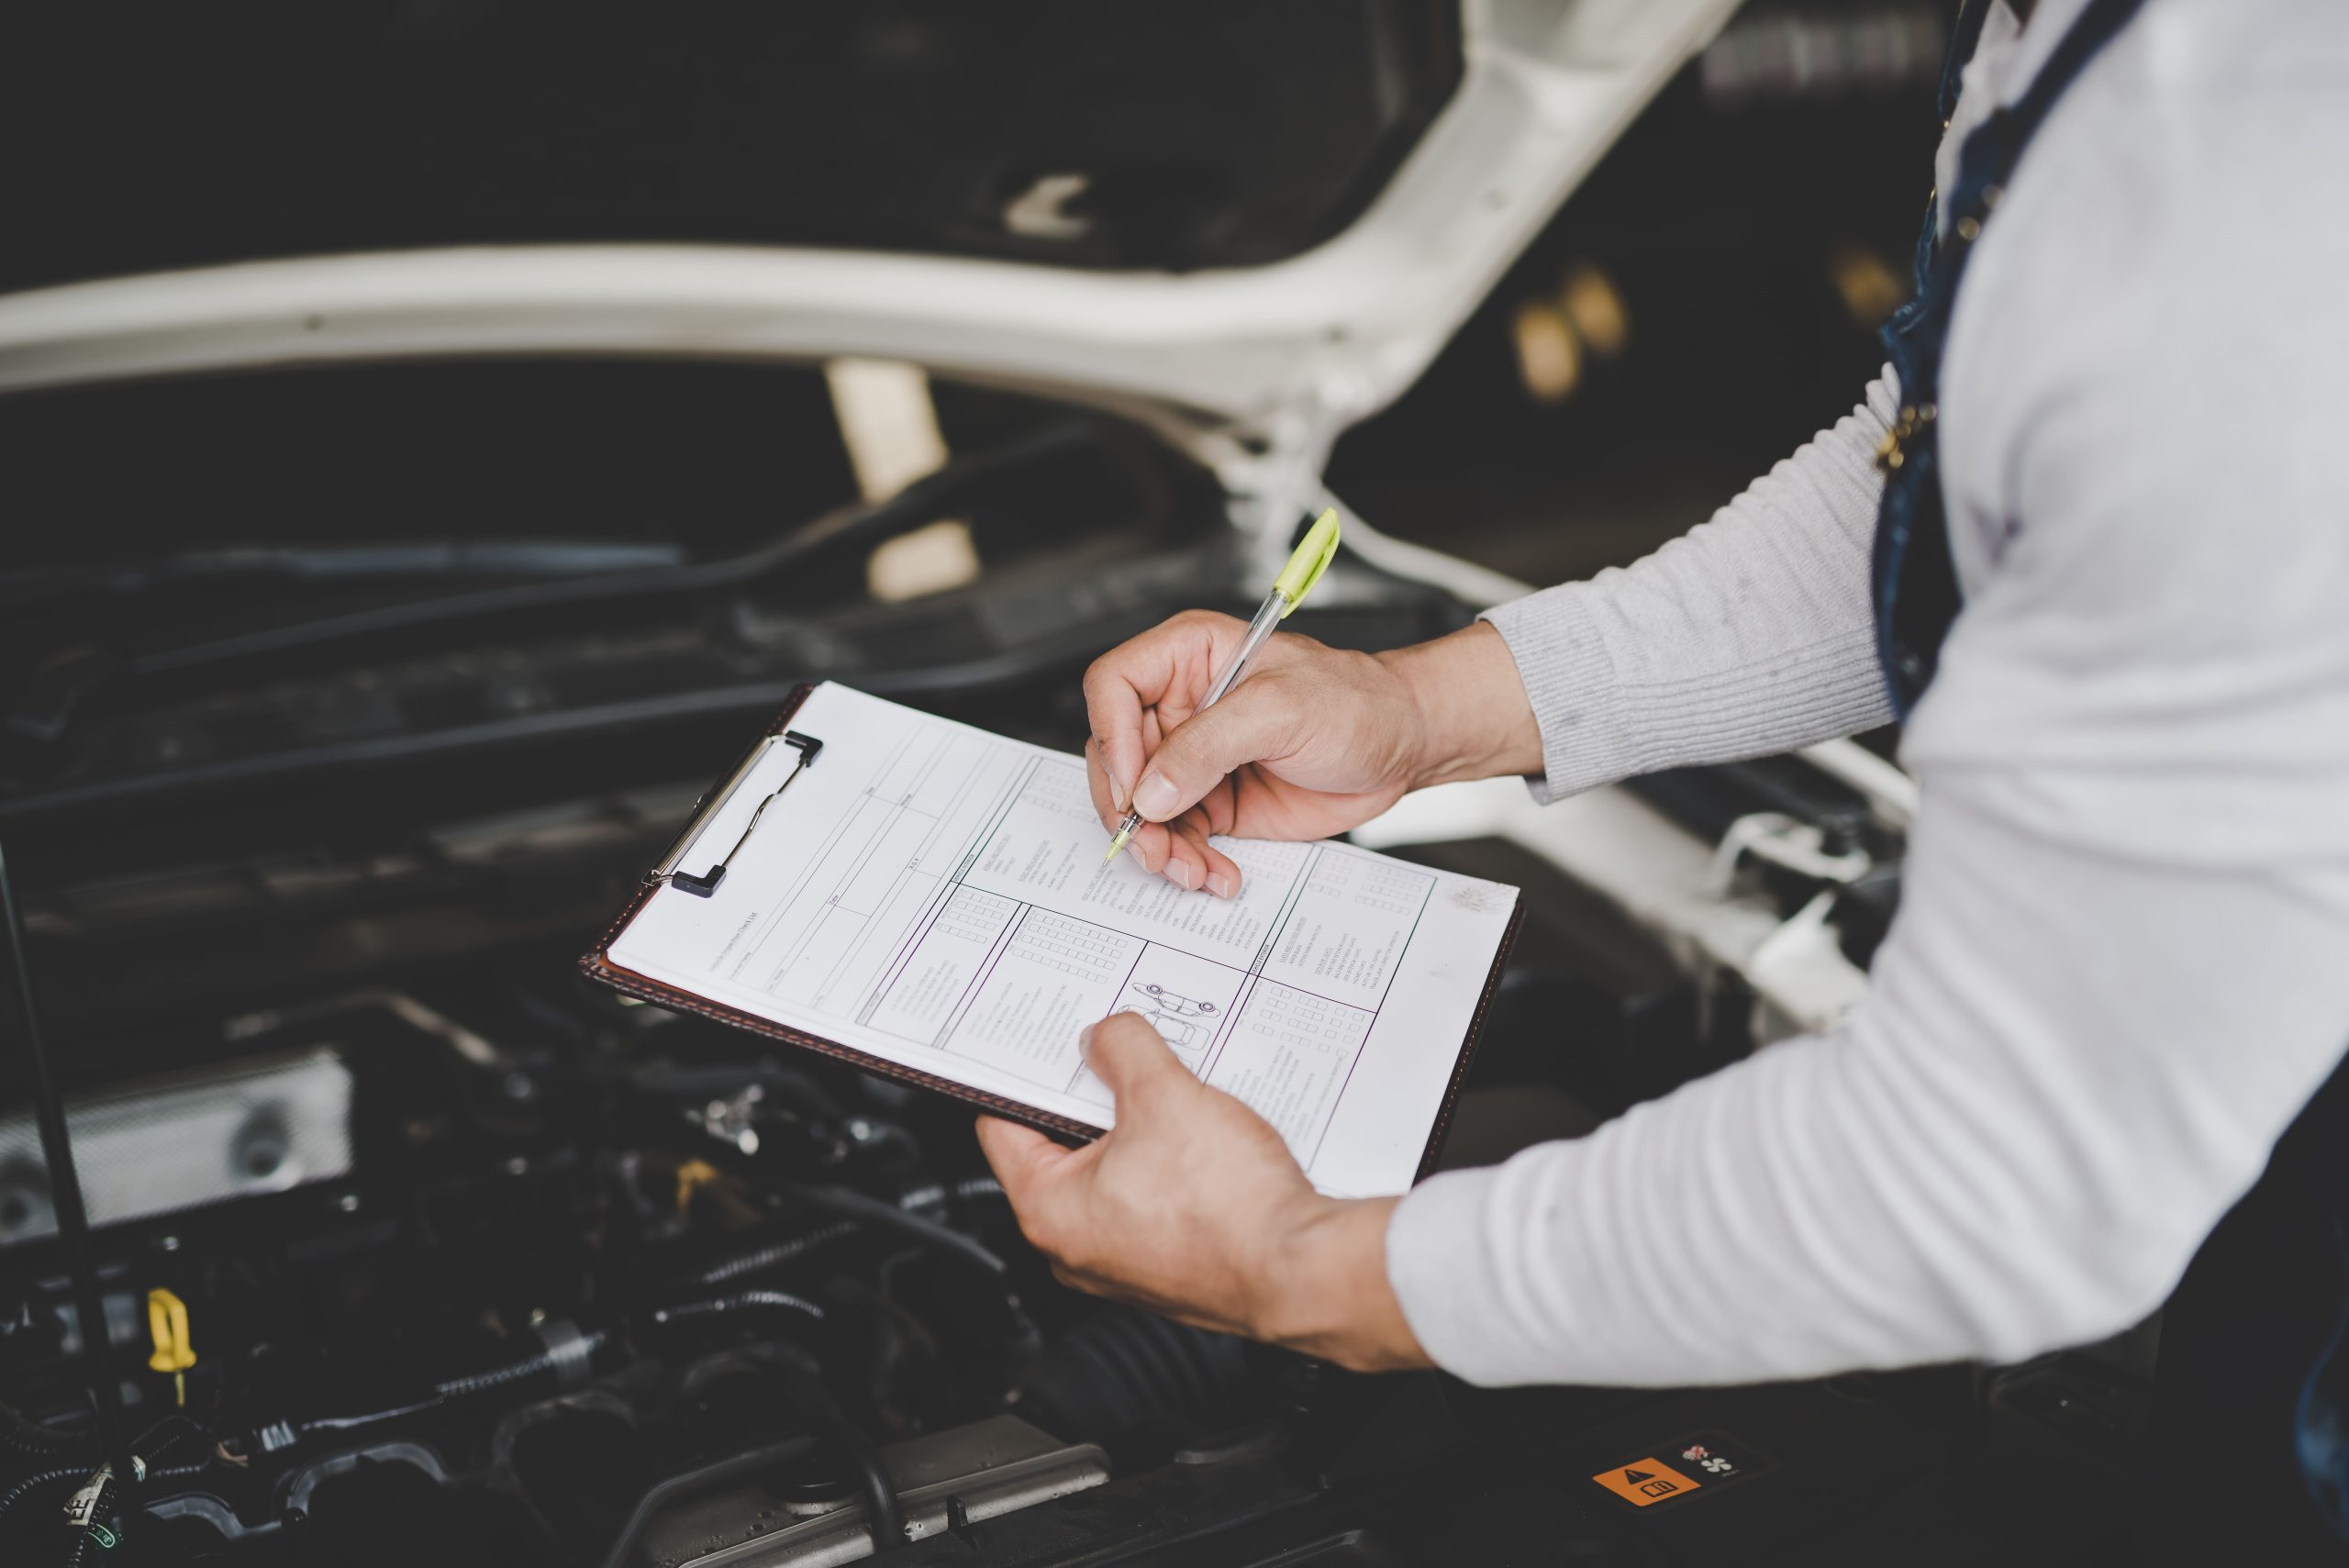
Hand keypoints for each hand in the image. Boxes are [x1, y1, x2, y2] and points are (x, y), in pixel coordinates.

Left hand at [975, 1011, 1428, 1371]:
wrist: (1302, 1270)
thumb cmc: (1229, 1209)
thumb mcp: (1165, 1095)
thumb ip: (1123, 1051)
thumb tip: (1106, 1037)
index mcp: (1050, 1212)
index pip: (1003, 1125)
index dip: (1025, 1074)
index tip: (1049, 1045)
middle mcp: (1076, 1249)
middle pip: (1063, 1147)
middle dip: (1096, 1098)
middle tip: (1123, 1060)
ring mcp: (1124, 1262)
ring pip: (1114, 1171)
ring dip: (1141, 1129)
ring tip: (1174, 1096)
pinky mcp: (1170, 1264)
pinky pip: (1152, 1197)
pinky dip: (1170, 1163)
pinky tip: (1204, 1138)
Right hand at [1084, 615, 1539, 896]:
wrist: (1402, 747)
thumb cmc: (1356, 703)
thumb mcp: (1280, 711)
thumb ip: (1208, 746)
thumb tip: (1150, 791)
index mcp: (1189, 657)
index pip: (1114, 687)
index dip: (1113, 739)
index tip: (1135, 788)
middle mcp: (1181, 706)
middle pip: (1117, 758)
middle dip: (1129, 810)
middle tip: (1151, 846)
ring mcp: (1194, 758)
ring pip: (1142, 808)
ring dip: (1159, 847)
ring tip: (1190, 870)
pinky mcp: (1213, 800)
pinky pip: (1179, 837)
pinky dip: (1189, 862)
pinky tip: (1215, 874)